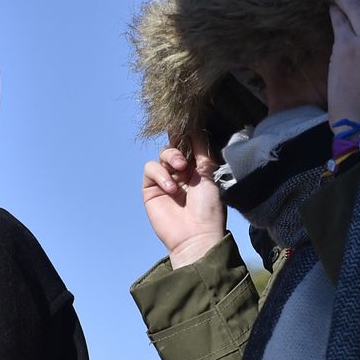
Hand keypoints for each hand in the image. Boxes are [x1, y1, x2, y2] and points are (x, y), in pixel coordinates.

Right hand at [142, 133, 225, 269]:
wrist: (196, 235)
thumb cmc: (209, 208)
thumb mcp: (209, 174)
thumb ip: (202, 151)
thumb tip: (196, 128)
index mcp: (198, 167)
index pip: (189, 144)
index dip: (187, 134)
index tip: (187, 125)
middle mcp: (181, 171)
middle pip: (174, 145)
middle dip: (178, 146)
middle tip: (184, 160)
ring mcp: (166, 179)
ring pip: (161, 154)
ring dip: (169, 157)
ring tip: (178, 170)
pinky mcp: (151, 188)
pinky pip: (150, 169)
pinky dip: (159, 174)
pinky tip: (170, 188)